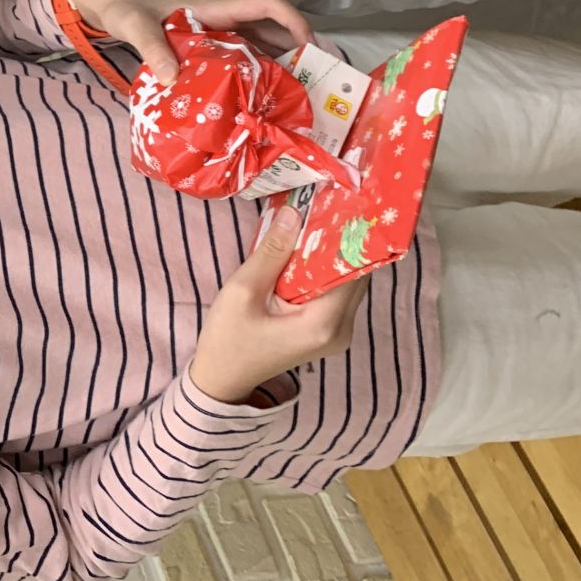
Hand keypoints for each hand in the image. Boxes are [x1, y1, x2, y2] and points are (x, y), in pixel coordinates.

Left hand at [66, 0, 312, 84]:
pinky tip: (258, 102)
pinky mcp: (207, 49)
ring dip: (282, 67)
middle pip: (274, 31)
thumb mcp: (134, 25)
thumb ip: (152, 47)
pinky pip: (242, 60)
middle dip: (301, 52)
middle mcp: (223, 21)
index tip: (310, 47)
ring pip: (262, 47)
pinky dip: (256, 77)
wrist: (108, 2)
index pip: (265, 5)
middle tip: (319, 86)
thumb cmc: (124, 7)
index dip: (294, 21)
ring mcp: (217, 35)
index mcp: (214, 9)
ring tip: (298, 101)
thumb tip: (170, 78)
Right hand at [188, 206, 369, 404]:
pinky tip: (304, 250)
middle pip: (356, 274)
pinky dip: (324, 270)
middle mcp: (342, 329)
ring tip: (313, 221)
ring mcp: (338, 332)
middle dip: (340, 240)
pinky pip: (336, 292)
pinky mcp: (329, 331)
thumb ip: (272, 252)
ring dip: (332, 253)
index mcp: (324, 323)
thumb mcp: (243, 291)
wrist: (223, 378)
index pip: (352, 269)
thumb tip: (295, 213)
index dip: (347, 235)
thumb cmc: (229, 338)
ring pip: (348, 281)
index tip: (338, 203)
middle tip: (324, 205)